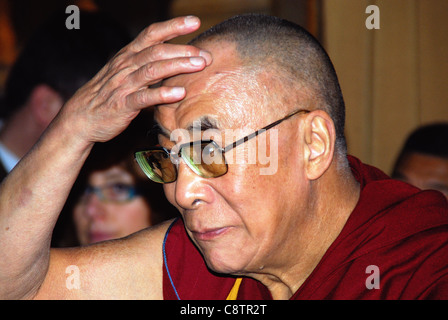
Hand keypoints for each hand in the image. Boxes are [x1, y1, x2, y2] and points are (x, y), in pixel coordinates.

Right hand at [55, 16, 210, 144]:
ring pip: (152, 70)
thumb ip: (149, 65)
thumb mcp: (127, 73)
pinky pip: (144, 98)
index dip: (173, 26)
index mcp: (128, 56)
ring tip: (199, 66)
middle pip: (157, 51)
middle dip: (184, 50)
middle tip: (206, 54)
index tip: (194, 22)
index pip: (152, 34)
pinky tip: (179, 93)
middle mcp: (126, 66)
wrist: (80, 118)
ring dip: (178, 66)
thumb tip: (178, 60)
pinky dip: (162, 94)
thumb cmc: (109, 94)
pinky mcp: (122, 105)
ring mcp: (124, 85)